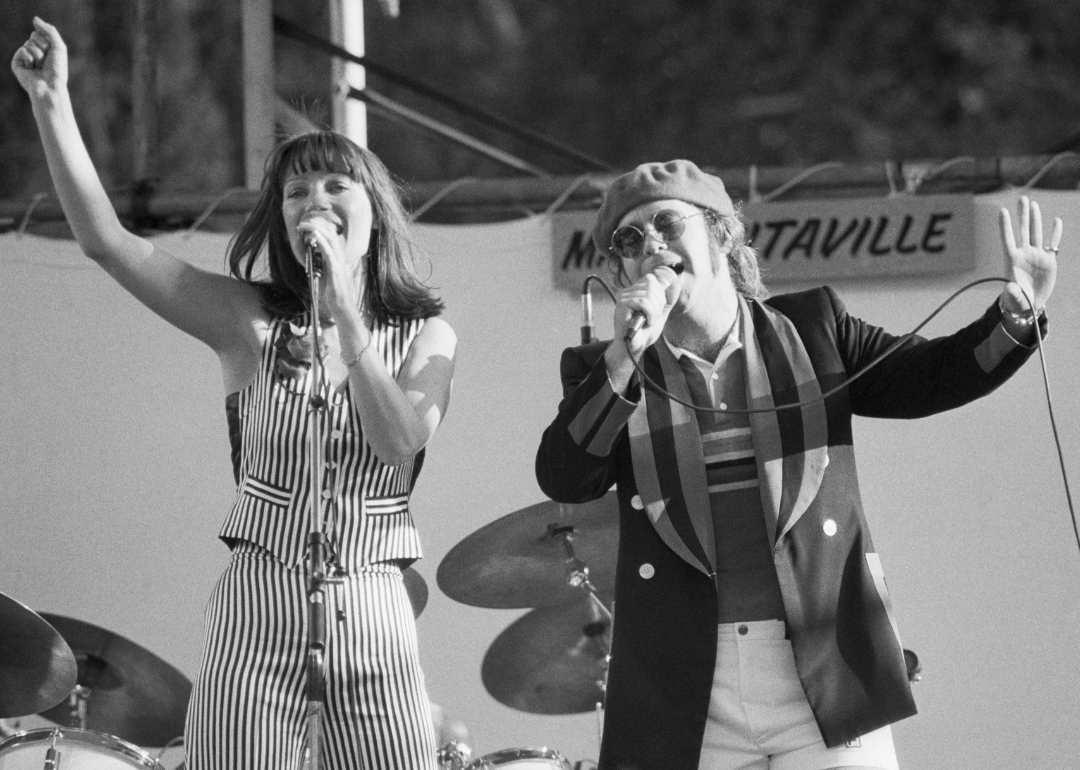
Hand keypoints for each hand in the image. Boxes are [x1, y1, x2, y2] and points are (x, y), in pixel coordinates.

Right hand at [11, 17, 66, 99]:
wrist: (50, 86)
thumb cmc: (57, 69)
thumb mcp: (59, 46)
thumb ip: (49, 30)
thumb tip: (35, 18)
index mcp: (43, 47)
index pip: (39, 32)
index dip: (47, 41)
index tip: (52, 53)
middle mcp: (33, 51)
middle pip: (33, 35)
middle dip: (43, 47)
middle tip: (46, 61)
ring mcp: (24, 57)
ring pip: (28, 43)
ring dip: (38, 55)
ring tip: (40, 67)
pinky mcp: (17, 63)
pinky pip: (22, 50)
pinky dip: (30, 59)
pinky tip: (32, 69)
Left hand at [296, 217, 364, 323]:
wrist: (340, 306)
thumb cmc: (332, 292)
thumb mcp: (322, 274)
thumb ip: (318, 263)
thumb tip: (309, 255)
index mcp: (336, 257)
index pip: (330, 236)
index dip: (319, 227)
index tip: (305, 225)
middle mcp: (339, 256)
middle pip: (330, 233)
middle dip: (315, 225)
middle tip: (301, 223)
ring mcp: (339, 262)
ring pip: (330, 239)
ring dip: (316, 230)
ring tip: (304, 225)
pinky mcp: (336, 270)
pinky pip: (329, 252)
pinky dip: (322, 242)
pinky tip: (315, 235)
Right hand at [611, 268, 677, 356]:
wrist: (635, 347)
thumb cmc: (644, 332)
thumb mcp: (660, 313)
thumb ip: (668, 300)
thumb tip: (677, 284)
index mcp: (634, 291)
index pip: (650, 279)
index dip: (660, 293)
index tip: (657, 309)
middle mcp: (626, 291)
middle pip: (651, 284)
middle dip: (659, 303)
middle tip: (653, 317)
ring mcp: (623, 297)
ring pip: (649, 294)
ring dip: (655, 311)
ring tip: (650, 321)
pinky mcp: (622, 304)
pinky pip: (643, 302)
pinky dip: (651, 314)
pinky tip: (647, 322)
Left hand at [998, 195, 1061, 314]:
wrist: (1030, 305)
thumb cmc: (1018, 302)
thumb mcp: (1014, 298)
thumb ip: (1012, 292)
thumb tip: (1009, 287)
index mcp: (1012, 261)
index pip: (1007, 239)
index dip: (1005, 226)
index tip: (1001, 210)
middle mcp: (1024, 254)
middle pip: (1022, 230)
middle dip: (1022, 215)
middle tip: (1022, 198)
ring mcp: (1036, 255)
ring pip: (1036, 233)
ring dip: (1035, 218)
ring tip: (1033, 204)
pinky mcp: (1048, 260)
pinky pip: (1052, 243)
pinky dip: (1055, 233)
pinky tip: (1056, 221)